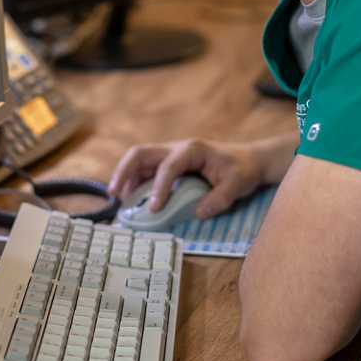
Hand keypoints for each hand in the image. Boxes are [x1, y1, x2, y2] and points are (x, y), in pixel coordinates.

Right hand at [108, 138, 275, 218]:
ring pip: (138, 161)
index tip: (153, 208)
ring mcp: (169, 155)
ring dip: (125, 178)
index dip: (159, 187)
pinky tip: (131, 200)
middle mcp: (176, 148)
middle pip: (141, 153)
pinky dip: (133, 184)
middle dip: (124, 171)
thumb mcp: (239, 183)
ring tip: (119, 201)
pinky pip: (145, 171)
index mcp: (192, 150)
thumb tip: (199, 212)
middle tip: (114, 193)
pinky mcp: (167, 165)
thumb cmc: (242, 169)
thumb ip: (221, 198)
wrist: (246, 159)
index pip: (169, 166)